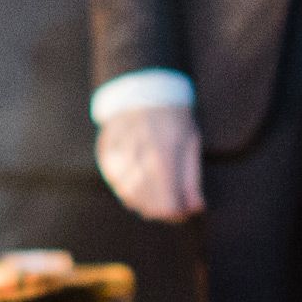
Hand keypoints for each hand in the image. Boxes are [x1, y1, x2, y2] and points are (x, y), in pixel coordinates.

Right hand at [96, 101, 202, 220]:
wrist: (144, 89)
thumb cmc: (173, 119)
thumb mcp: (190, 144)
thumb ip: (192, 179)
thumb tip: (195, 208)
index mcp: (163, 155)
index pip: (166, 204)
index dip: (176, 212)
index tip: (183, 211)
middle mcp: (138, 156)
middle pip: (147, 204)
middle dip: (162, 210)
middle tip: (171, 205)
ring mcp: (119, 154)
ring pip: (129, 195)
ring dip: (144, 201)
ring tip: (155, 195)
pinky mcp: (106, 152)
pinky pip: (115, 182)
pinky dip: (127, 188)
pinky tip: (137, 182)